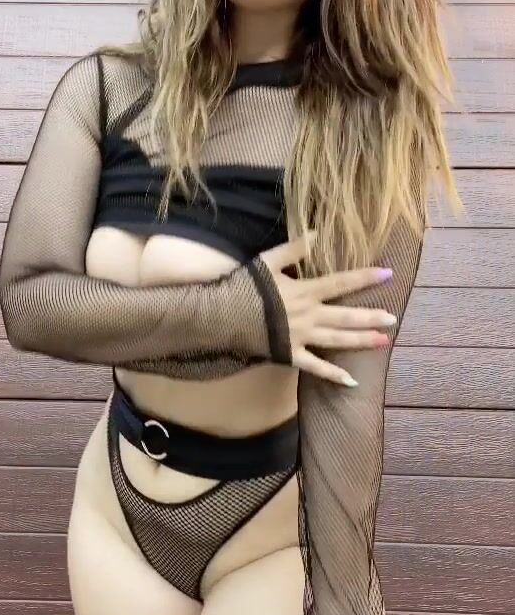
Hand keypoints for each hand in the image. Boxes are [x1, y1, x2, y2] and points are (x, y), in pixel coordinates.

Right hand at [257, 231, 396, 386]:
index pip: (341, 283)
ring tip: (384, 342)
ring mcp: (302, 337)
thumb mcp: (268, 261)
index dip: (365, 278)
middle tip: (394, 318)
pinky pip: (316, 367)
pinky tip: (352, 381)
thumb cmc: (244, 286)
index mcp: (305, 290)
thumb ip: (294, 248)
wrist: (221, 316)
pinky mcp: (291, 354)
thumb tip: (316, 232)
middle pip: (346, 316)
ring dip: (362, 341)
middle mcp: (309, 315)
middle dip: (371, 317)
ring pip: (338, 339)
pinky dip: (333, 374)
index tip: (387, 274)